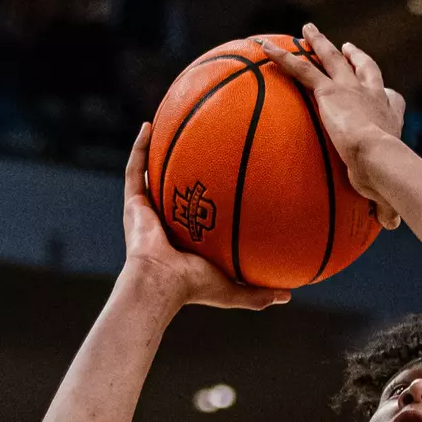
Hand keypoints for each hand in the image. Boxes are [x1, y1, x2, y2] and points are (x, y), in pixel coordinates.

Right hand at [123, 124, 290, 309]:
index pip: (197, 215)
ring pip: (151, 175)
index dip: (207, 199)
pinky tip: (148, 125)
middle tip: (200, 145)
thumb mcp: (234, 289)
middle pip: (175, 190)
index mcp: (185, 241)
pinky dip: (140, 148)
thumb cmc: (195, 288)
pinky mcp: (133, 206)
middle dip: (184, 169)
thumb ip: (259, 293)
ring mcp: (147, 214)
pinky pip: (135, 170)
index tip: (224, 180)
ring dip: (157, 152)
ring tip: (168, 125)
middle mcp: (165, 224)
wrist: (161, 283)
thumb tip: (289, 296)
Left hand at [259, 25, 404, 229]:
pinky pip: (301, 69)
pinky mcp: (329, 91)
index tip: (386, 94)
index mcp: (389, 119)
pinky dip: (282, 58)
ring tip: (307, 30)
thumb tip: (391, 225)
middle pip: (363, 68)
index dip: (388, 96)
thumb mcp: (387, 193)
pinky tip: (264, 49)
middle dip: (354, 56)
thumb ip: (385, 206)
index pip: (391, 101)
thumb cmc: (387, 180)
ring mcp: (350, 89)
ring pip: (331, 58)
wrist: (378, 159)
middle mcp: (372, 96)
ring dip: (319, 42)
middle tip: (346, 47)